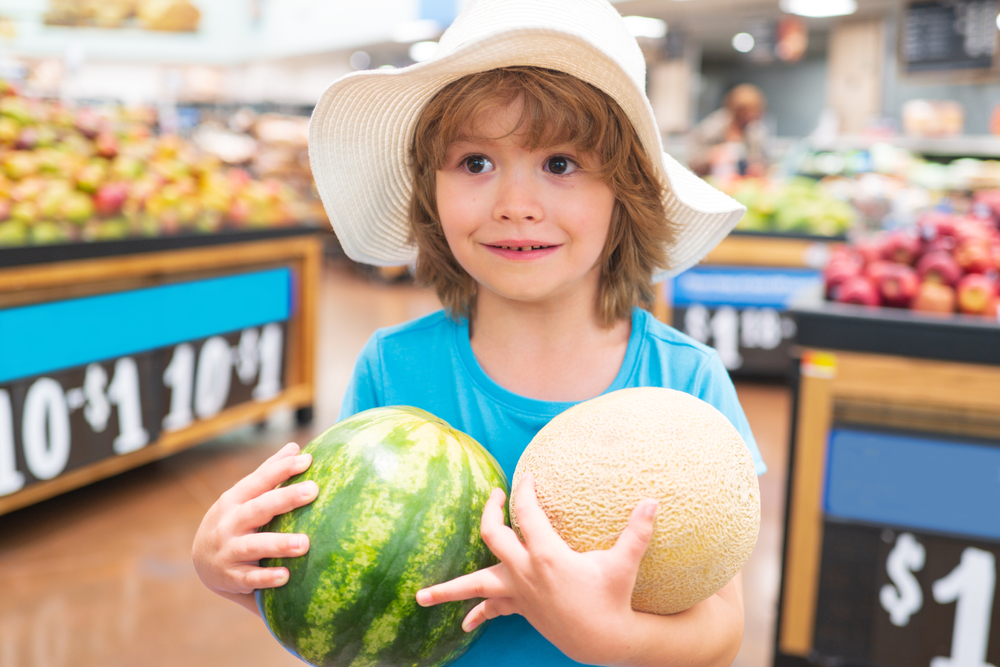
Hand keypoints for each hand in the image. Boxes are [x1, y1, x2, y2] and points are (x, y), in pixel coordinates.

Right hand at [191, 442, 317, 613]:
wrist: (202, 561)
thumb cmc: (235, 520)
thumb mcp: (245, 496)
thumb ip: (268, 474)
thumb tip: (295, 447)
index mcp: (235, 499)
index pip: (260, 480)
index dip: (282, 469)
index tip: (307, 460)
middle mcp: (230, 523)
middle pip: (258, 508)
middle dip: (285, 498)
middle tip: (313, 490)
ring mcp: (229, 550)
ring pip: (253, 545)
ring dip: (279, 543)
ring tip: (304, 543)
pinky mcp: (231, 577)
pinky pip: (249, 578)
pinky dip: (266, 578)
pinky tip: (286, 576)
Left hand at [415, 473, 657, 664]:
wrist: (603, 641)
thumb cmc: (613, 600)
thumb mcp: (624, 564)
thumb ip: (637, 531)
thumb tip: (654, 500)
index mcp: (545, 555)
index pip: (525, 513)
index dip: (524, 491)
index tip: (526, 476)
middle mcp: (524, 573)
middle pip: (492, 535)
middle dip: (490, 512)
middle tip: (495, 496)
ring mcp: (518, 593)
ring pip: (475, 585)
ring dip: (448, 590)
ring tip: (420, 596)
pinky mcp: (520, 608)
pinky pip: (493, 609)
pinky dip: (479, 613)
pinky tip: (466, 622)